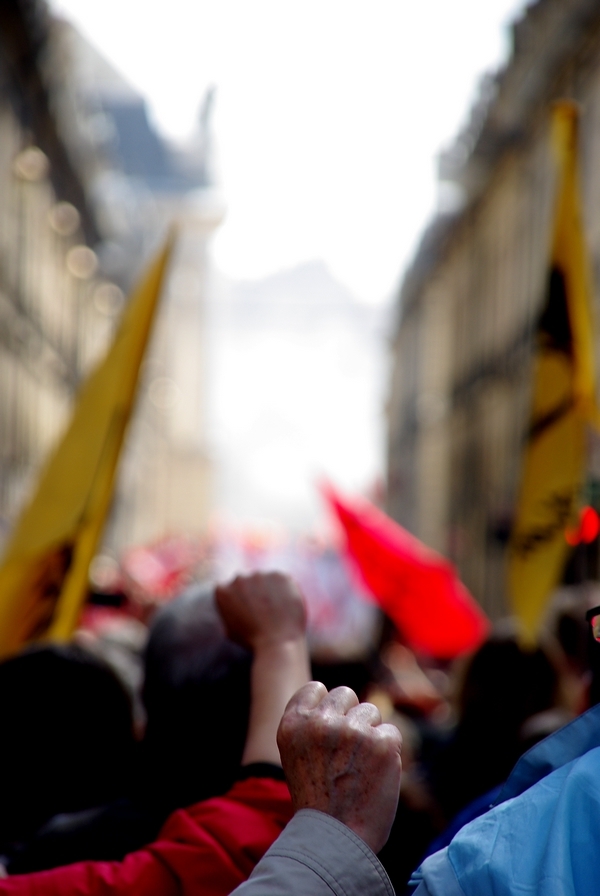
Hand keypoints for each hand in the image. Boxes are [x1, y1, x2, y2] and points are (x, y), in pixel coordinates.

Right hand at [215, 572, 306, 650]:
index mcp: (222, 591)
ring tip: (276, 609)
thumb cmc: (252, 641)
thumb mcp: (229, 630)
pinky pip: (281, 580)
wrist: (276, 641)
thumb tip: (231, 607)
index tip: (249, 610)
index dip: (240, 600)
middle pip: (246, 582)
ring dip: (269, 589)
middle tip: (264, 609)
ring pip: (264, 579)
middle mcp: (238, 579)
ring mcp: (259, 575)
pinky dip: (284, 590)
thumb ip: (228, 612)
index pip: (229, 589)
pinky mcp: (278, 575)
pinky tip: (286, 605)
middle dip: (253, 592)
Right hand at [277, 682, 401, 853]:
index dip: (326, 708)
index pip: (316, 689)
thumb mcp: (296, 756)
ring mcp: (352, 731)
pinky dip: (388, 751)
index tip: (328, 734)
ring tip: (359, 767)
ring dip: (370, 733)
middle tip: (346, 754)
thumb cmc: (317, 801)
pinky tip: (375, 774)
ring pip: (371, 711)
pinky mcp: (381, 743)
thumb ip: (310, 724)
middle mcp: (320, 723)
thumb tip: (337, 698)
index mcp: (293, 724)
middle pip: (345, 695)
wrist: (336, 840)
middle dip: (350, 717)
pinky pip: (391, 732)